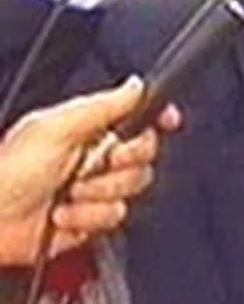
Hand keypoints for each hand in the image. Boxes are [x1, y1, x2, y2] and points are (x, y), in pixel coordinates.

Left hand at [0, 78, 181, 265]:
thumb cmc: (6, 171)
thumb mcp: (55, 127)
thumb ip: (101, 106)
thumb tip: (137, 85)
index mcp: (89, 128)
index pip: (138, 117)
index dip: (158, 118)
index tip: (167, 121)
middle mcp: (97, 157)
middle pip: (145, 156)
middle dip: (121, 165)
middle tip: (95, 164)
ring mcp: (95, 189)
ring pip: (132, 190)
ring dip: (98, 195)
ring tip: (69, 193)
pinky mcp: (92, 218)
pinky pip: (114, 217)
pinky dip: (88, 217)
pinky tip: (64, 215)